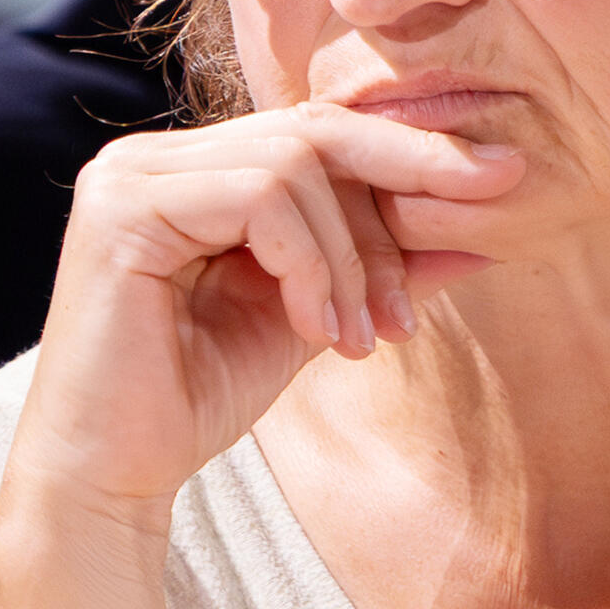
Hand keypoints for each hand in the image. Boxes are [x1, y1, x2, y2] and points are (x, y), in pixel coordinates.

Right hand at [2, 106, 523, 523]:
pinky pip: (258, 200)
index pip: (318, 134)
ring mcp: (130, 176)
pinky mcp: (123, 211)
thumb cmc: (196, 399)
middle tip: (479, 223)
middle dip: (407, 180)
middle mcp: (152, 157)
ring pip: (293, 165)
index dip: (410, 155)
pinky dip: (309, 264)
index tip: (500, 185)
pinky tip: (316, 331)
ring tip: (360, 338)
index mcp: (191, 170)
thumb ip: (379, 269)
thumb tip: (483, 232)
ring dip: (351, 257)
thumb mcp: (315, 319)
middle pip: (313, 132)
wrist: (109, 476)